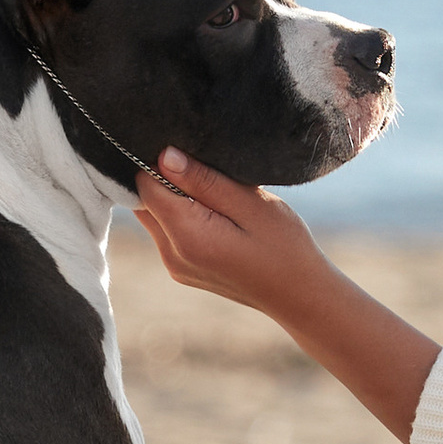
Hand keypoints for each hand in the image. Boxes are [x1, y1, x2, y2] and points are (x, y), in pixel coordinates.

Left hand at [136, 148, 440, 443]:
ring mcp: (174, 266)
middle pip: (143, 201)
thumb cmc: (285, 245)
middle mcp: (172, 255)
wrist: (299, 294)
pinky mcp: (181, 269)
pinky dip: (179, 214)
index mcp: (188, 237)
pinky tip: (212, 210)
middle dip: (162, 178)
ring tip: (211, 188)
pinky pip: (166, 231)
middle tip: (202, 166)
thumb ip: (205, 181)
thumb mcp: (252, 204)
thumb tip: (164, 156)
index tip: (187, 149)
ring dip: (171, 196)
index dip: (158, 161)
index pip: (145, 185)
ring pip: (152, 215)